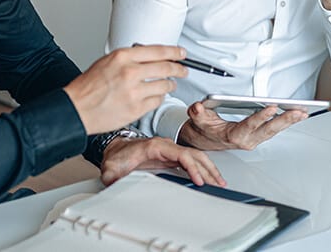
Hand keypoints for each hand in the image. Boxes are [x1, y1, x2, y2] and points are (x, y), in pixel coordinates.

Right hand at [64, 46, 186, 134]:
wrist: (76, 109)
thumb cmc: (87, 87)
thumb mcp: (106, 62)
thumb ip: (129, 59)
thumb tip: (149, 57)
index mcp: (122, 57)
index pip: (158, 50)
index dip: (174, 52)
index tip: (181, 53)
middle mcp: (130, 72)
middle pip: (166, 68)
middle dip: (179, 69)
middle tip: (183, 70)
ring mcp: (134, 91)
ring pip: (165, 85)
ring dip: (170, 85)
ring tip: (169, 85)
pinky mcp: (136, 108)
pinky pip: (157, 101)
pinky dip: (159, 98)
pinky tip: (156, 96)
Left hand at [100, 136, 225, 186]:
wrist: (116, 149)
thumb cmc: (117, 156)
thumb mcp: (111, 168)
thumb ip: (112, 177)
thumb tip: (115, 185)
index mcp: (155, 146)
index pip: (180, 154)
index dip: (192, 167)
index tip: (199, 180)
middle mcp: (166, 146)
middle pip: (193, 154)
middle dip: (208, 168)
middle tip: (218, 182)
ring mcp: (170, 150)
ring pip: (195, 156)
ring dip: (208, 168)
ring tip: (219, 181)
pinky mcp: (171, 156)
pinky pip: (191, 160)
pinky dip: (202, 168)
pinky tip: (208, 177)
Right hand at [177, 101, 306, 150]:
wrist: (206, 140)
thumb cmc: (205, 130)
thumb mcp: (198, 120)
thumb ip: (198, 113)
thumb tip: (198, 107)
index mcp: (234, 136)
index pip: (250, 125)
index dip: (261, 117)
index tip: (271, 108)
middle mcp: (247, 140)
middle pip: (269, 129)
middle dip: (285, 120)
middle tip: (298, 112)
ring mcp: (255, 139)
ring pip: (275, 130)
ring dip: (290, 121)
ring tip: (303, 112)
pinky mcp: (259, 136)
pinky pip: (275, 129)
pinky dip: (287, 122)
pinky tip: (296, 115)